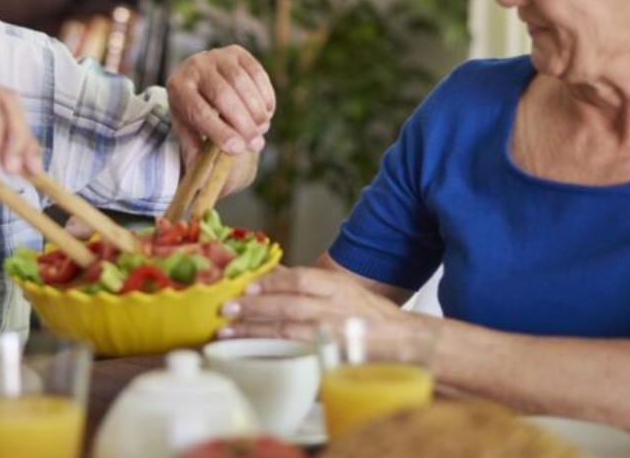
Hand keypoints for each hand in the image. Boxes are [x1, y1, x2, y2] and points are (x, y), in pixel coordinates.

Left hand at [166, 45, 275, 161]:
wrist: (198, 78)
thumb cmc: (193, 111)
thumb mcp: (188, 131)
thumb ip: (196, 152)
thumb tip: (206, 180)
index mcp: (178, 88)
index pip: (199, 111)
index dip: (219, 131)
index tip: (238, 148)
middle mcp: (194, 66)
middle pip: (223, 95)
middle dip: (242, 123)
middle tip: (256, 144)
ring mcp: (217, 56)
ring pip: (242, 83)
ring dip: (256, 110)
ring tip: (262, 130)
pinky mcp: (237, 52)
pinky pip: (257, 73)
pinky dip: (265, 96)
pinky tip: (267, 113)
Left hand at [218, 266, 403, 340]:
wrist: (402, 341)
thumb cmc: (367, 314)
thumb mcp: (340, 289)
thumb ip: (307, 283)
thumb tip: (271, 272)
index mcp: (337, 287)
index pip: (301, 278)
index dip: (272, 281)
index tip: (247, 284)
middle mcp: (336, 308)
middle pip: (289, 305)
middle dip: (254, 306)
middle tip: (227, 308)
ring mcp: (334, 335)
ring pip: (289, 331)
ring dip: (256, 331)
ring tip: (229, 331)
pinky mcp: (333, 358)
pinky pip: (298, 354)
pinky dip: (273, 352)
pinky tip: (253, 352)